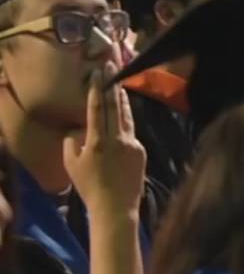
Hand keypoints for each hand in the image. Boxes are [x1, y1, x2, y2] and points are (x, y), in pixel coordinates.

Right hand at [63, 61, 145, 219]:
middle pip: (115, 106)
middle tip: (111, 66)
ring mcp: (132, 143)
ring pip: (126, 116)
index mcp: (97, 141)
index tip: (97, 73)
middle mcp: (117, 138)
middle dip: (112, 84)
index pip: (97, 108)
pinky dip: (125, 123)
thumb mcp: (72, 165)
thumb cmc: (89, 187)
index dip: (97, 89)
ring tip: (119, 84)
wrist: (115, 208)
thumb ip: (73, 144)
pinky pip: (131, 132)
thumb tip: (79, 131)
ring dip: (122, 99)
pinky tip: (123, 115)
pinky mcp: (141, 149)